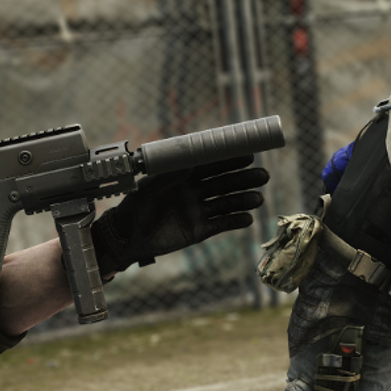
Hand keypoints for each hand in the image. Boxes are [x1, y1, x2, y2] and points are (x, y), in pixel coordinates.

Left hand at [90, 156, 268, 275]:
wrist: (127, 235)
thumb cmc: (136, 205)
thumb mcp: (150, 186)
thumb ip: (169, 175)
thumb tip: (188, 162)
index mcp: (184, 178)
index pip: (211, 166)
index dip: (229, 160)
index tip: (248, 154)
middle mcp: (194, 193)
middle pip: (224, 183)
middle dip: (243, 179)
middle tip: (263, 175)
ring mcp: (198, 212)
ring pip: (225, 204)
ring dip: (243, 200)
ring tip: (259, 198)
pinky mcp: (198, 231)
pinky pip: (220, 225)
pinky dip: (234, 222)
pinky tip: (248, 219)